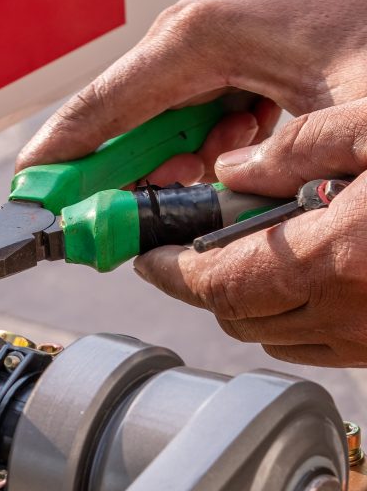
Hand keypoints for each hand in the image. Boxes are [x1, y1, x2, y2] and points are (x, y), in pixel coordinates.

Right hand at [16, 0, 366, 183]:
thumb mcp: (338, 110)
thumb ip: (274, 164)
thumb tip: (219, 200)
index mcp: (200, 36)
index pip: (100, 109)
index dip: (60, 163)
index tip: (29, 204)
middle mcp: (193, 35)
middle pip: (121, 123)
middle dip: (123, 180)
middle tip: (127, 227)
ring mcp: (210, 44)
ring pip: (158, 124)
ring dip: (174, 168)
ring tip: (211, 185)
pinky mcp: (231, 57)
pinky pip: (192, 114)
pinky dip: (205, 150)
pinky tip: (241, 159)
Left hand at [132, 102, 366, 366]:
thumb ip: (301, 146)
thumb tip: (232, 168)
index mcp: (334, 256)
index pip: (215, 281)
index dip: (168, 269)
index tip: (145, 252)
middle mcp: (345, 313)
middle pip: (235, 315)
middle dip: (206, 278)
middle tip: (203, 235)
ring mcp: (365, 339)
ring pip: (272, 336)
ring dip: (251, 298)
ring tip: (266, 242)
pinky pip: (316, 344)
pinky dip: (296, 314)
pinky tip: (314, 268)